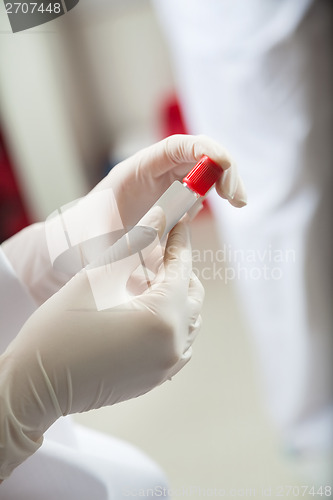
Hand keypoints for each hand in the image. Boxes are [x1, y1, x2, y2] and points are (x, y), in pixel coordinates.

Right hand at [0, 209, 203, 479]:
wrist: (35, 385)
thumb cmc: (58, 331)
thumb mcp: (96, 277)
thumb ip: (134, 244)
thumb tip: (158, 217)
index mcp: (162, 319)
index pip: (182, 269)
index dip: (180, 241)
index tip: (179, 222)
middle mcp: (173, 345)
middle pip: (192, 295)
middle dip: (179, 269)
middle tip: (159, 251)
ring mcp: (167, 366)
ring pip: (189, 319)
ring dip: (175, 295)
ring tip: (149, 279)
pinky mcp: (157, 377)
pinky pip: (178, 342)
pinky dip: (171, 320)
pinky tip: (147, 309)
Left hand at [1, 134, 245, 303]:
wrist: (82, 241)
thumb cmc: (86, 237)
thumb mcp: (98, 244)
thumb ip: (122, 253)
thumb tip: (149, 266)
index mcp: (135, 171)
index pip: (175, 147)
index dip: (204, 150)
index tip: (224, 168)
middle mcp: (153, 172)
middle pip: (196, 155)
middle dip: (223, 169)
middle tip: (237, 199)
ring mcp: (164, 184)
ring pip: (202, 171)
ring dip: (224, 181)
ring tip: (237, 201)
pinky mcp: (172, 199)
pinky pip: (198, 189)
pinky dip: (215, 194)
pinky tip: (226, 203)